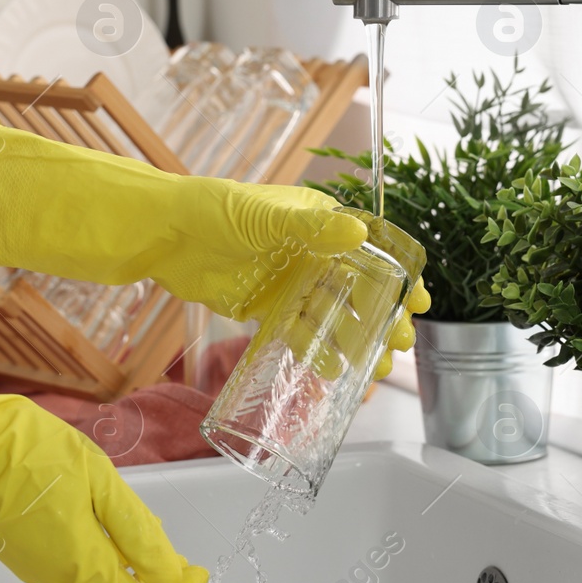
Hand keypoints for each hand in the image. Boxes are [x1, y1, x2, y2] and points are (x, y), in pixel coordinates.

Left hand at [0, 118, 423, 375]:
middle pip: (357, 288)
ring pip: (331, 315)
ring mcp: (288, 281)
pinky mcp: (265, 307)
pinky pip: (298, 331)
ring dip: (353, 340)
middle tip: (399, 346)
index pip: (370, 248)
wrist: (162, 236)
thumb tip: (355, 233)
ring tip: (372, 370)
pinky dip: (316, 349)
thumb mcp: (262, 218)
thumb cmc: (213, 212)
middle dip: (381, 317)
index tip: (419, 302)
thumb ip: (308, 228)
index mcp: (317, 221)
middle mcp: (309, 251)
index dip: (397, 276)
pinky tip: (332, 371)